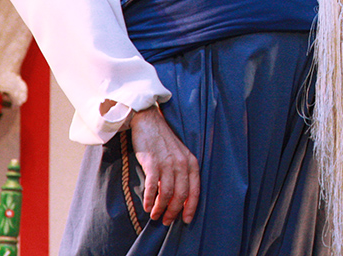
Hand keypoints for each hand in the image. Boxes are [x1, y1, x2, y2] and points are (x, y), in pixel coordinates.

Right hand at [128, 106, 199, 225]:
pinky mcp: (153, 162)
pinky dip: (149, 199)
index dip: (191, 207)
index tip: (185, 220)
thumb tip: (179, 197)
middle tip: (166, 220)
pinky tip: (146, 206)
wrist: (149, 121)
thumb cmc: (163, 141)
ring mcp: (167, 163)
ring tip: (154, 215)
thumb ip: (182, 172)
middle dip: (174, 211)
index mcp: (191, 162)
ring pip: (167, 194)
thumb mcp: (179, 155)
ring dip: (160, 208)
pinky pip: (152, 187)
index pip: (195, 190)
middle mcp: (182, 163)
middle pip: (181, 195)